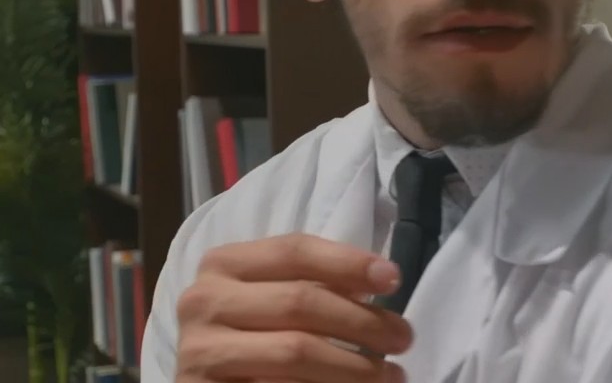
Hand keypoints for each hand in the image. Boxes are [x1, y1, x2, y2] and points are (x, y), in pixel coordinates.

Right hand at [175, 233, 410, 382]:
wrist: (212, 381)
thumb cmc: (255, 331)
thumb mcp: (277, 296)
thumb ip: (316, 283)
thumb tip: (380, 280)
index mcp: (224, 264)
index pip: (294, 251)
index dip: (348, 262)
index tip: (394, 279)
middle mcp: (203, 302)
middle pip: (301, 302)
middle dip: (363, 320)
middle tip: (403, 338)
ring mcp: (200, 352)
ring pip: (294, 352)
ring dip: (354, 367)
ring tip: (391, 375)